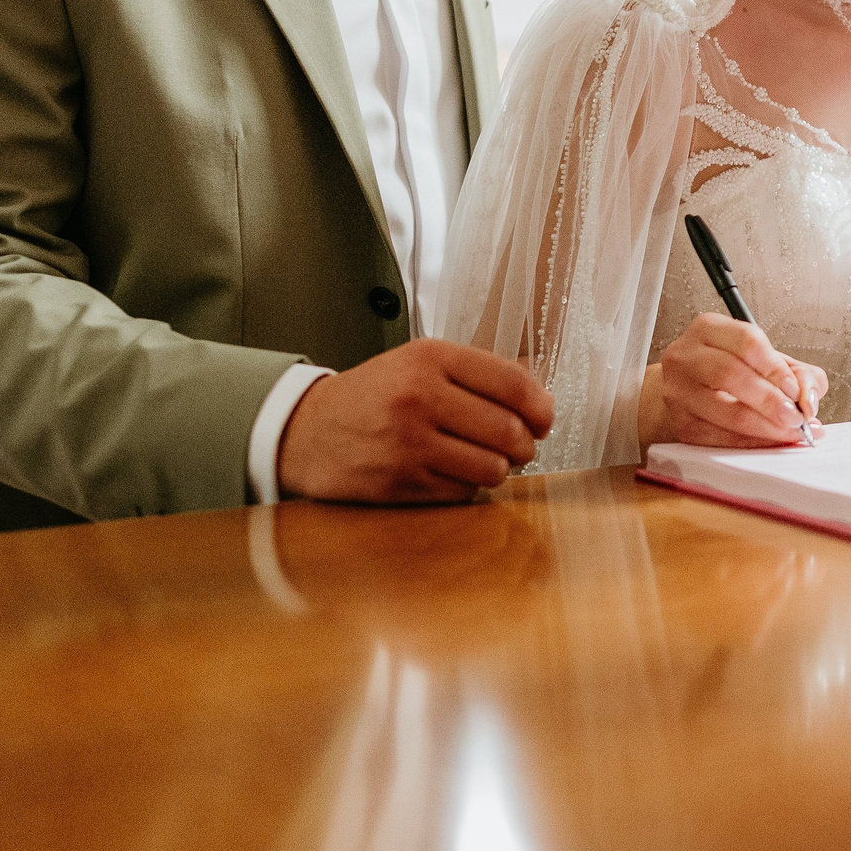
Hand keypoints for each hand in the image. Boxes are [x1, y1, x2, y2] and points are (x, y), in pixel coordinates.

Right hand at [275, 339, 554, 503]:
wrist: (306, 430)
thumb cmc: (374, 395)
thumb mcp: (419, 363)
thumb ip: (477, 375)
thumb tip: (539, 402)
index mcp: (430, 358)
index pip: (513, 383)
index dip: (541, 407)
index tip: (544, 419)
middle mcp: (420, 397)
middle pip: (509, 430)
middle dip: (524, 443)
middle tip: (518, 444)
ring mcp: (409, 443)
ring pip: (492, 467)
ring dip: (497, 468)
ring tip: (481, 458)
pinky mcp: (400, 482)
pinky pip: (463, 492)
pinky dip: (467, 486)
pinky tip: (450, 472)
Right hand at [639, 313, 825, 447]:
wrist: (689, 389)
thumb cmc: (730, 370)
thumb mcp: (764, 359)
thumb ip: (797, 372)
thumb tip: (810, 397)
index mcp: (709, 329)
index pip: (747, 342)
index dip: (776, 368)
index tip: (797, 390)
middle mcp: (686, 356)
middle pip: (731, 375)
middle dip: (771, 400)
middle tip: (797, 416)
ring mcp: (678, 391)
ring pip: (726, 411)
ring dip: (765, 427)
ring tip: (789, 431)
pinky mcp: (680, 423)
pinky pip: (718, 438)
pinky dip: (750, 443)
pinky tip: (769, 441)